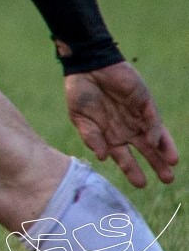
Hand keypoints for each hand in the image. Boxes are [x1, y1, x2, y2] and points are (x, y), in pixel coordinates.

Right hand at [65, 61, 178, 188]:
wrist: (87, 66)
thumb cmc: (80, 92)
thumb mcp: (80, 118)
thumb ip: (90, 137)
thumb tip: (102, 157)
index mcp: (111, 134)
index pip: (125, 156)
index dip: (132, 170)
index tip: (141, 184)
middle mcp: (127, 128)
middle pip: (146, 150)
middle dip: (156, 164)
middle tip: (167, 179)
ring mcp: (137, 116)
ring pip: (155, 137)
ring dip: (164, 150)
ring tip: (172, 164)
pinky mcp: (145, 102)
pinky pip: (152, 119)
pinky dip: (154, 132)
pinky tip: (153, 142)